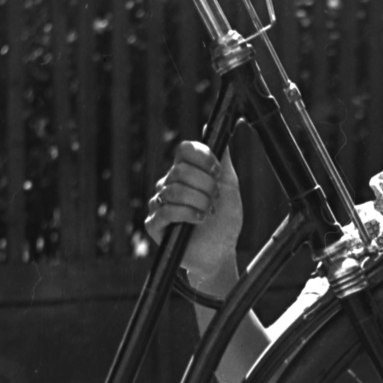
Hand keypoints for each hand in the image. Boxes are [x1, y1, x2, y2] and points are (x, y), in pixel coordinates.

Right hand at [144, 140, 244, 288]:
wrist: (220, 253)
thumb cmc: (224, 221)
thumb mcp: (229, 187)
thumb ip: (222, 160)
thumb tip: (211, 129)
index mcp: (184, 172)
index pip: (184, 150)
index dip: (202, 157)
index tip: (217, 172)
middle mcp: (168, 184)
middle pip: (180, 170)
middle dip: (205, 186)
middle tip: (216, 200)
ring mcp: (158, 204)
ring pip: (174, 190)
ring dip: (199, 202)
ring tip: (209, 213)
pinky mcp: (153, 224)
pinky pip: (165, 210)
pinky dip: (186, 214)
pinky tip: (198, 220)